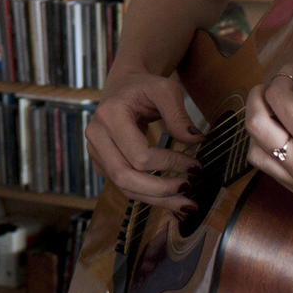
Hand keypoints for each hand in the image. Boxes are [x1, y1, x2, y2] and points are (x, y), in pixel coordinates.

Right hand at [84, 65, 203, 212]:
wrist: (123, 88)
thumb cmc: (144, 87)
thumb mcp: (165, 89)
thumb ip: (179, 114)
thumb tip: (195, 140)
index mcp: (110, 116)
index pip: (139, 155)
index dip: (170, 164)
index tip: (196, 165)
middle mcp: (97, 136)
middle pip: (125, 177)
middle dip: (160, 190)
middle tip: (190, 191)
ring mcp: (97, 153)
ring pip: (124, 188)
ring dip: (157, 200)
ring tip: (186, 205)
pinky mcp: (103, 165)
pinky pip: (125, 188)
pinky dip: (149, 197)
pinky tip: (171, 201)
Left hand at [240, 16, 292, 219]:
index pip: (280, 102)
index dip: (285, 77)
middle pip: (256, 126)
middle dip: (260, 96)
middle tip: (277, 85)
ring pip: (255, 151)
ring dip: (259, 125)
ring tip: (276, 108)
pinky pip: (269, 169)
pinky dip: (269, 147)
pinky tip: (285, 131)